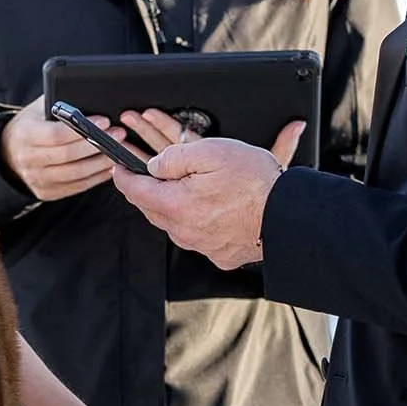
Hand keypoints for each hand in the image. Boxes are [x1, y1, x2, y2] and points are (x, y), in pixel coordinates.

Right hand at [0, 96, 117, 202]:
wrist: (8, 153)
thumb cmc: (31, 125)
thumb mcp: (37, 109)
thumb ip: (59, 103)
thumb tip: (90, 96)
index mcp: (24, 135)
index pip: (56, 135)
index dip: (82, 129)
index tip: (104, 121)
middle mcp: (28, 160)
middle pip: (68, 156)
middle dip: (97, 145)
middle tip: (119, 135)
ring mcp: (37, 179)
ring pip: (76, 174)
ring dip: (101, 163)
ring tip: (120, 151)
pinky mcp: (47, 192)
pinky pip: (77, 186)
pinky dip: (96, 177)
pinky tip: (110, 166)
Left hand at [113, 121, 301, 265]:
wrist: (289, 215)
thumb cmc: (255, 182)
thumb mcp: (210, 152)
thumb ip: (173, 157)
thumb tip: (154, 166)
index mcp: (176, 204)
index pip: (134, 191)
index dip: (121, 175)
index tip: (117, 166)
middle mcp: (184, 230)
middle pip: (151, 208)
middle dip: (146, 189)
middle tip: (147, 171)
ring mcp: (201, 245)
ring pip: (174, 223)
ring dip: (173, 204)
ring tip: (185, 186)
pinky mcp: (219, 254)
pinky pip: (198, 235)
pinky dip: (197, 220)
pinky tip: (212, 207)